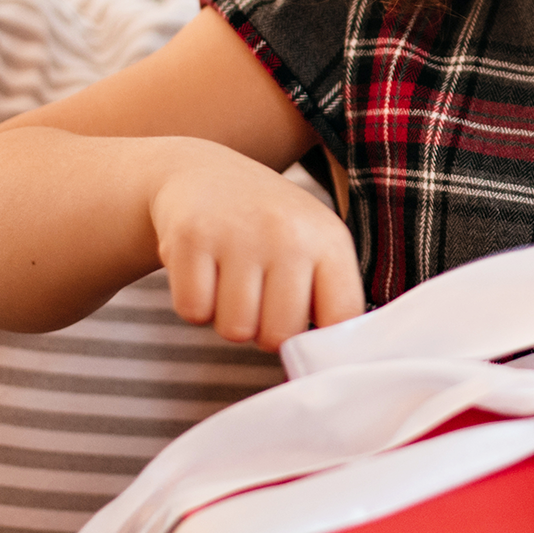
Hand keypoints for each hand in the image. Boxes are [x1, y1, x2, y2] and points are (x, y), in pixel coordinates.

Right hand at [146, 143, 364, 350]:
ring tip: (229, 279)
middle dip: (263, 330)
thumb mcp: (312, 244)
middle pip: (279, 336)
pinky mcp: (192, 236)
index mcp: (330, 240)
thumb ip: (329, 297)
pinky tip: (202, 270)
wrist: (201, 172)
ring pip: (234, 330)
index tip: (300, 328)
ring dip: (226, 318)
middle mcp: (289, 233)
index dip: (318, 340)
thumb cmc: (266, 226)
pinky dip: (193, 303)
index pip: (341, 319)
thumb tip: (328, 361)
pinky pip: (193, 312)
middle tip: (256, 296)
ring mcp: (240, 234)